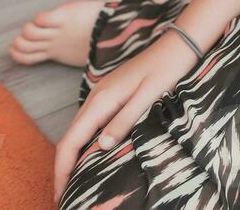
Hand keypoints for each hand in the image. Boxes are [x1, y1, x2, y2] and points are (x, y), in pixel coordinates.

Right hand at [52, 33, 196, 200]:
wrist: (178, 44)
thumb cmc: (168, 68)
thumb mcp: (149, 96)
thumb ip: (124, 120)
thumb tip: (100, 146)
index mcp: (102, 100)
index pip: (71, 140)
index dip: (62, 169)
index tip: (61, 193)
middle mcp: (96, 97)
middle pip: (70, 137)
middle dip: (63, 167)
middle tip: (64, 195)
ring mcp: (102, 95)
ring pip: (78, 130)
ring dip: (72, 156)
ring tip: (74, 181)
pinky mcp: (110, 94)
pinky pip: (90, 122)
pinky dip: (84, 142)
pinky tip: (90, 154)